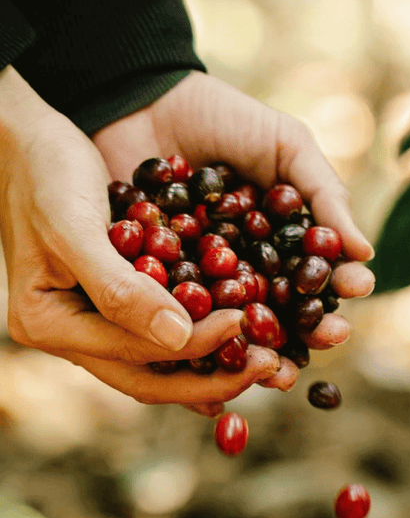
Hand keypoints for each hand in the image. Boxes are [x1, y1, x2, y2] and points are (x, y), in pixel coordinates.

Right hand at [0, 66, 269, 408]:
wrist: (29, 139)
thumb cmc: (44, 172)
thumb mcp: (75, 226)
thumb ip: (120, 287)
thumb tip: (178, 338)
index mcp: (50, 325)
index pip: (136, 353)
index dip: (196, 344)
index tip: (245, 322)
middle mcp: (73, 336)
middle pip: (152, 378)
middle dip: (215, 379)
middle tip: (272, 367)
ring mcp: (95, 325)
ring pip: (163, 365)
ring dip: (216, 367)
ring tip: (268, 363)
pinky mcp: (119, 306)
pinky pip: (166, 335)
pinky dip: (204, 342)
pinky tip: (242, 345)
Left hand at [92, 71, 374, 413]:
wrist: (141, 100)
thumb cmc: (224, 118)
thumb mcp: (286, 146)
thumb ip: (324, 194)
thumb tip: (365, 252)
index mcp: (287, 241)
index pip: (321, 274)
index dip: (342, 285)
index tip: (357, 288)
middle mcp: (254, 269)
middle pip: (289, 312)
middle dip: (313, 330)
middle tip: (329, 337)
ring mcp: (209, 284)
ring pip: (241, 328)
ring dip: (266, 350)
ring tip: (282, 367)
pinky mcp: (163, 289)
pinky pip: (186, 320)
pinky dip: (203, 339)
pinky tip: (221, 356)